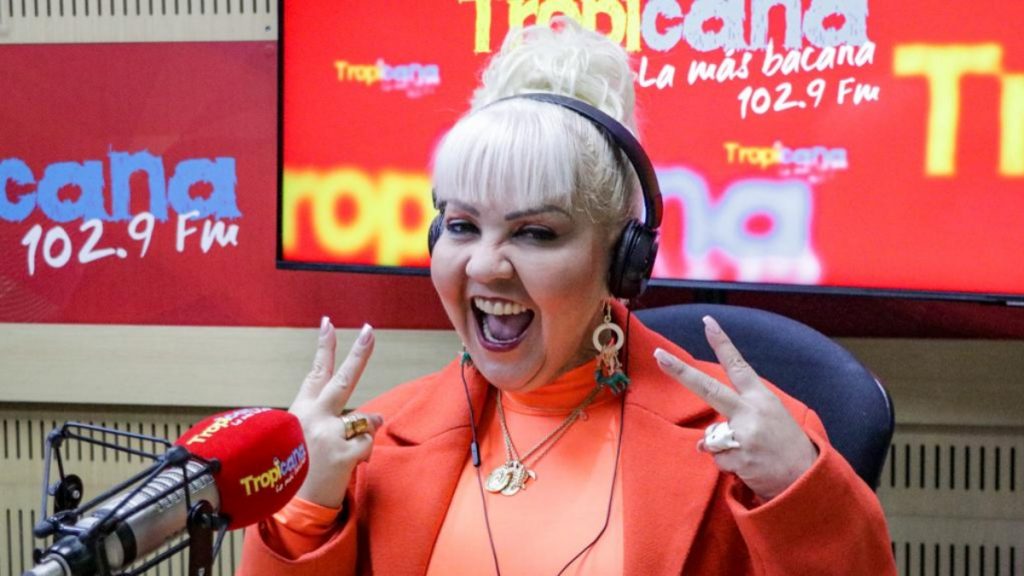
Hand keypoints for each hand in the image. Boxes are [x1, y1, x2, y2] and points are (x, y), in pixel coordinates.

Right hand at [290, 317, 382, 508]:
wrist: (290, 508)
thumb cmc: (295, 471)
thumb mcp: (297, 438)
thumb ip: (326, 420)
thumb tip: (371, 416)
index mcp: (300, 411)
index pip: (314, 372)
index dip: (324, 347)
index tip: (329, 322)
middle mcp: (314, 417)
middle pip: (343, 379)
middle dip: (359, 353)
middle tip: (370, 330)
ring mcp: (328, 434)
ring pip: (366, 418)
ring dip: (363, 433)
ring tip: (342, 452)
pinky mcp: (343, 453)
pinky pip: (368, 444)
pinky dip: (363, 454)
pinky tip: (345, 466)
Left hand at [653, 316, 817, 500]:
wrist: (807, 479)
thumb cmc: (786, 446)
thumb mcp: (772, 418)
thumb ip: (739, 415)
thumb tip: (705, 437)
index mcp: (761, 397)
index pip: (738, 366)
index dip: (722, 343)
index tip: (707, 323)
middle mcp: (751, 412)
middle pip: (708, 388)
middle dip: (680, 371)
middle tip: (659, 355)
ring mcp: (743, 435)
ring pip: (711, 436)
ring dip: (723, 448)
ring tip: (751, 454)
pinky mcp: (738, 458)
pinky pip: (717, 459)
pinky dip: (728, 465)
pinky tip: (749, 467)